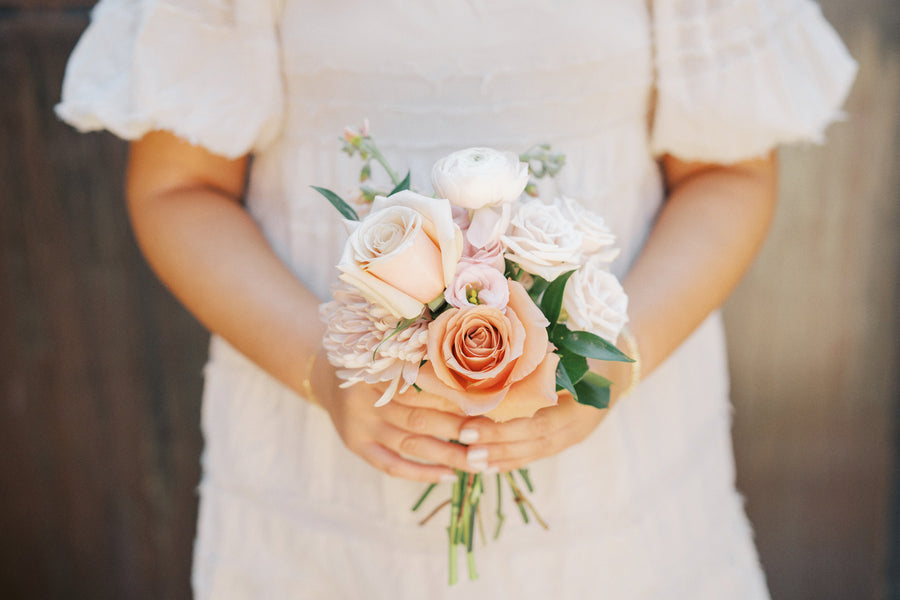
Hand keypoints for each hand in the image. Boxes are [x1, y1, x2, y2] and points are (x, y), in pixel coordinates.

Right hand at [312, 362, 472, 481]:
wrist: (327, 374)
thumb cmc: (374, 360)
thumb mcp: (391, 352)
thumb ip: (423, 361)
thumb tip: (475, 377)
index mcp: (376, 370)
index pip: (423, 387)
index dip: (455, 397)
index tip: (487, 404)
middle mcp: (365, 400)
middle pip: (419, 418)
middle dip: (458, 429)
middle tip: (491, 436)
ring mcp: (359, 426)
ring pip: (410, 444)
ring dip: (447, 454)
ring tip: (478, 461)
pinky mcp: (356, 446)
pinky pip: (392, 465)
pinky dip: (422, 473)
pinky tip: (449, 475)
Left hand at [456, 360, 631, 471]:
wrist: (619, 368)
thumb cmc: (591, 347)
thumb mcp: (573, 346)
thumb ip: (541, 353)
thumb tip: (496, 349)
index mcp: (583, 400)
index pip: (540, 423)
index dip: (504, 430)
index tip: (468, 428)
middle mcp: (578, 424)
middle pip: (535, 442)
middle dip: (496, 446)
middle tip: (463, 446)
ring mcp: (573, 436)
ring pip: (534, 452)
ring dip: (500, 458)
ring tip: (468, 460)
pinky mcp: (565, 440)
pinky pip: (536, 455)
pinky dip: (511, 461)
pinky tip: (486, 466)